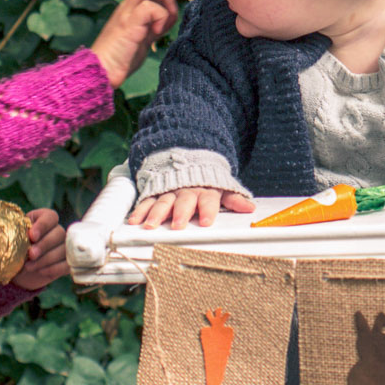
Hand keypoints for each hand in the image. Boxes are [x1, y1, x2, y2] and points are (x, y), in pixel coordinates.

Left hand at [11, 208, 68, 290]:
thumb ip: (16, 233)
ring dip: (46, 259)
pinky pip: (66, 264)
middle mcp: (57, 230)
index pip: (50, 217)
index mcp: (43, 219)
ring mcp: (64, 246)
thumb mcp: (13, 239)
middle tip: (31, 254)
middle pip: (59, 233)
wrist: (19, 270)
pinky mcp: (66, 261)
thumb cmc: (15, 249)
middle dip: (44, 245)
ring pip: (63, 249)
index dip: (43, 226)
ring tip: (29, 266)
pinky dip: (53, 268)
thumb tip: (17, 235)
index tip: (32, 236)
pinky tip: (40, 271)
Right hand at [91, 0, 197, 87]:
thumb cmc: (119, 59)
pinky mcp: (127, 24)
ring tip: (170, 17)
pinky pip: (147, 7)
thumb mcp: (144, 38)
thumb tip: (172, 17)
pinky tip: (158, 33)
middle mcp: (127, 6)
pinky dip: (160, 16)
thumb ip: (155, 25)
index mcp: (132, 8)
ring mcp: (126, 13)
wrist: (100, 72)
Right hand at [127, 187, 256, 229]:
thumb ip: (233, 199)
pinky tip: (134, 220)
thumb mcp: (221, 187)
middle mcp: (186, 191)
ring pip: (162, 202)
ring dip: (155, 214)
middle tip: (177, 225)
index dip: (208, 210)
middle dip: (180, 213)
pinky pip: (146, 201)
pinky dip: (139, 210)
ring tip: (150, 226)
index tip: (207, 222)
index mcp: (204, 191)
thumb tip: (250, 208)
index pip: (208, 200)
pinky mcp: (155, 192)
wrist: (185, 158)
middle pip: (182, 202)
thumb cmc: (205, 181)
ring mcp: (169, 192)